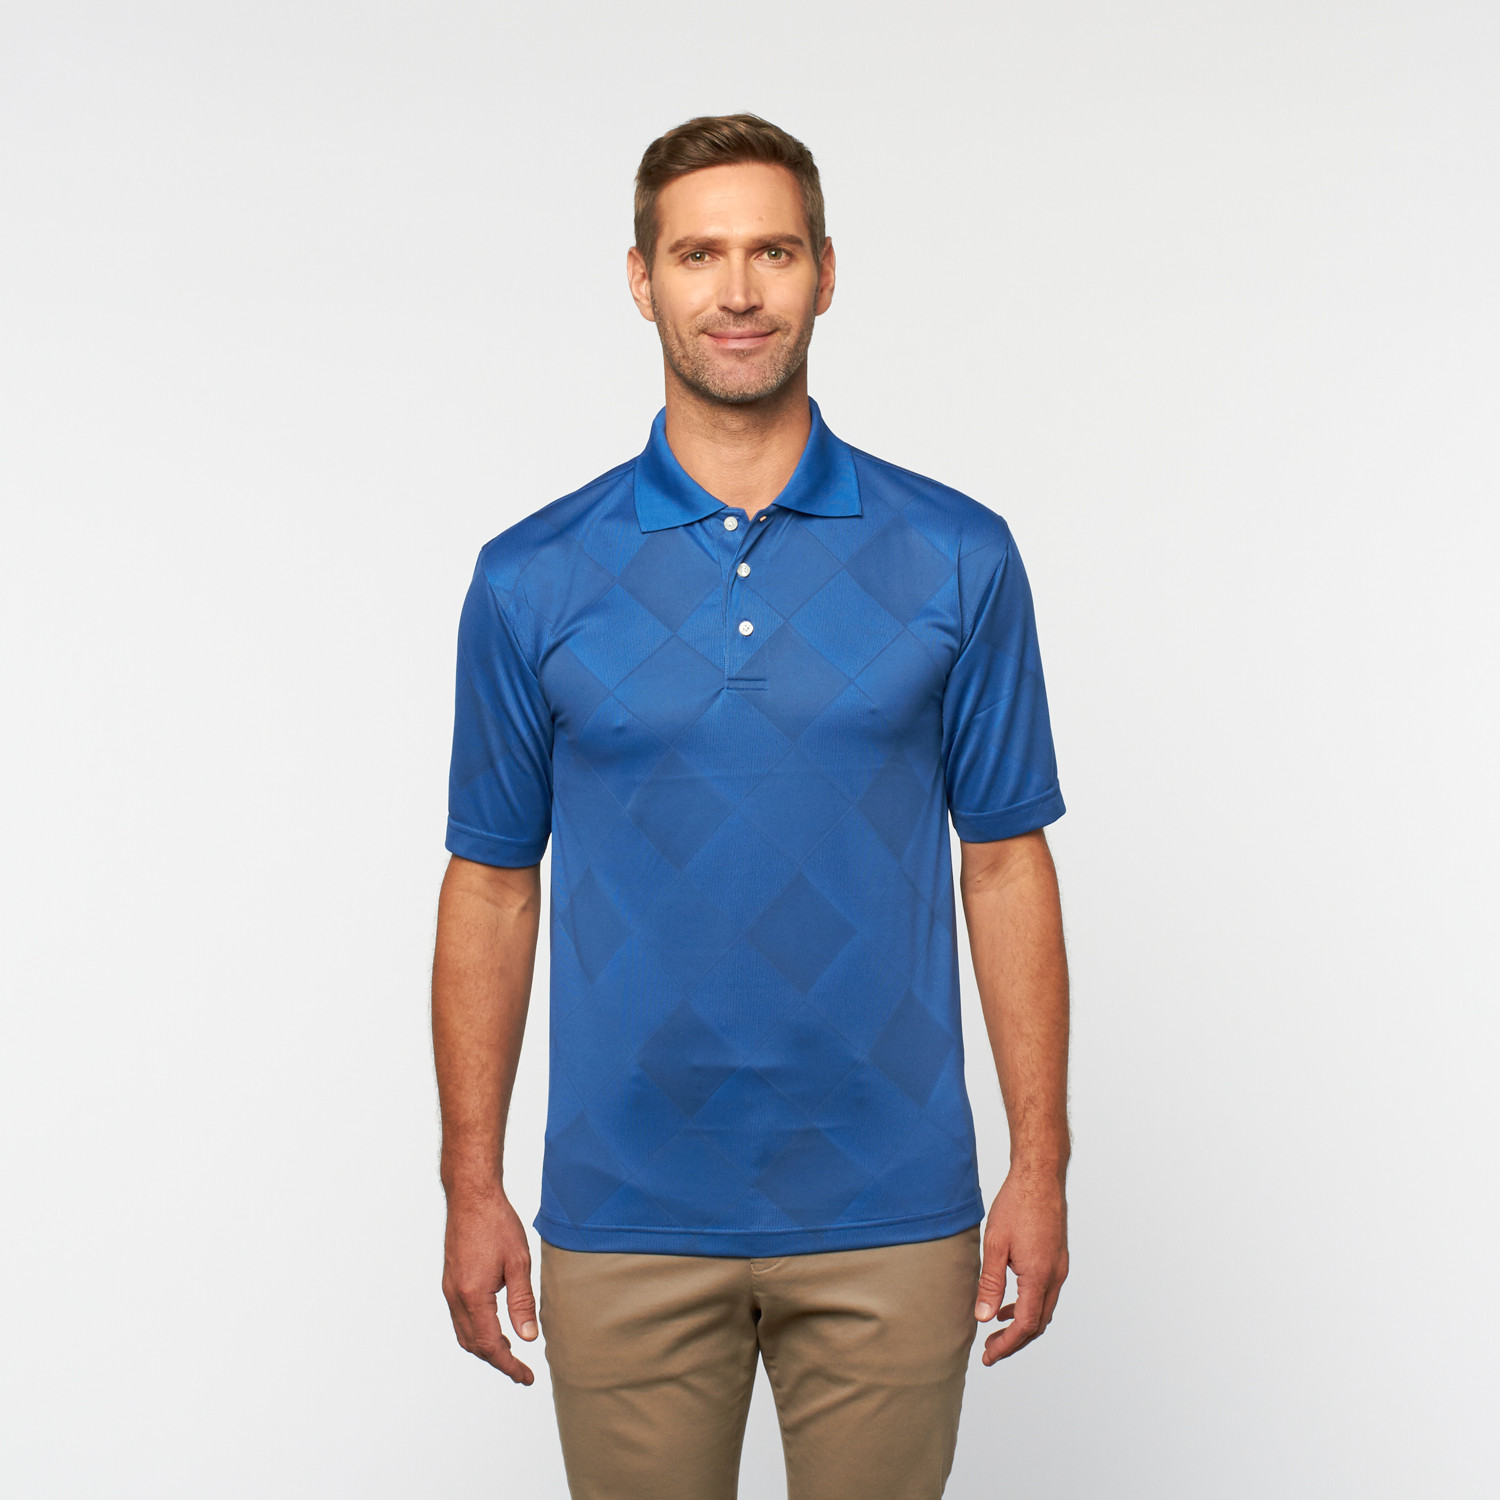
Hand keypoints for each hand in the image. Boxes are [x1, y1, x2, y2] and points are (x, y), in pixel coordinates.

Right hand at [442, 1186, 538, 1383]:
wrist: (471, 1197)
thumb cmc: (497, 1223)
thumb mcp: (518, 1262)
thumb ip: (522, 1303)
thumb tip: (528, 1338)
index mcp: (473, 1295)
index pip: (490, 1345)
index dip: (509, 1365)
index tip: (526, 1377)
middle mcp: (455, 1297)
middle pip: (474, 1345)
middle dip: (498, 1361)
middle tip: (522, 1370)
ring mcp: (450, 1289)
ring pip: (464, 1334)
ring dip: (485, 1348)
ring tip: (510, 1354)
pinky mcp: (450, 1281)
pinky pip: (460, 1319)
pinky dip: (477, 1332)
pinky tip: (494, 1328)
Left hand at [973, 1168, 1068, 1364]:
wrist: (1040, 1176)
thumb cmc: (1016, 1204)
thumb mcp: (995, 1244)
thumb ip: (990, 1283)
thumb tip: (983, 1318)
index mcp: (1039, 1276)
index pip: (1025, 1326)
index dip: (1007, 1345)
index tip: (988, 1356)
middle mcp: (1055, 1276)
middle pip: (1038, 1324)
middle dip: (1015, 1341)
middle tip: (990, 1350)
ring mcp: (1059, 1268)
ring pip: (1044, 1309)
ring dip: (1022, 1324)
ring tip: (996, 1329)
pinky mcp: (1058, 1259)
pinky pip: (1046, 1294)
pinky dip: (1029, 1306)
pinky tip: (1010, 1303)